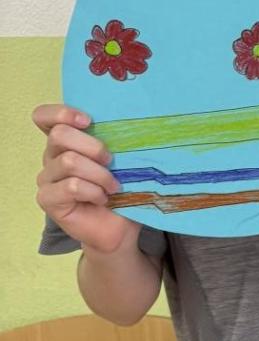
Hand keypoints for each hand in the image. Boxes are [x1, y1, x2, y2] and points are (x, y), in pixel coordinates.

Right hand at [33, 104, 137, 253]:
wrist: (120, 227)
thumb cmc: (122, 190)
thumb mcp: (122, 160)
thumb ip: (115, 140)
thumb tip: (132, 122)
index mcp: (66, 142)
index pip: (44, 116)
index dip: (62, 113)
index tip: (89, 121)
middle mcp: (51, 157)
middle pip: (59, 135)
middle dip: (93, 147)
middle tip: (112, 162)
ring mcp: (47, 178)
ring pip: (69, 161)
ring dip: (99, 174)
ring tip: (113, 186)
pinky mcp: (48, 200)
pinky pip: (71, 186)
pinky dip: (93, 191)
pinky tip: (103, 199)